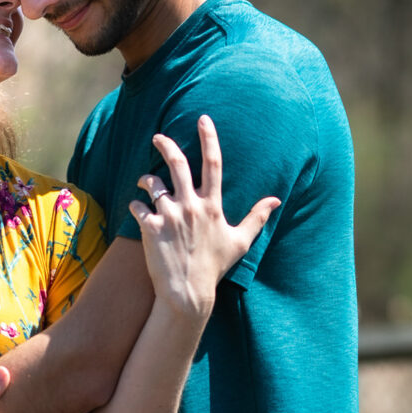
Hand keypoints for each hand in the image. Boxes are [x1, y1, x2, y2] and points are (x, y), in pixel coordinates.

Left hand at [128, 115, 279, 317]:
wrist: (187, 293)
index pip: (213, 163)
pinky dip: (135, 204)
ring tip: (145, 181)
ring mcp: (169, 216)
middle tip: (158, 137)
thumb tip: (276, 201)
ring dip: (147, 179)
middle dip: (166, 145)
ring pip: (153, 183)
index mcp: (212, 206)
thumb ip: (257, 217)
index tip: (203, 119)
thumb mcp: (240, 242)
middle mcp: (191, 206)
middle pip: (177, 164)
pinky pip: (137, 206)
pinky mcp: (150, 228)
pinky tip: (136, 208)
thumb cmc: (214, 268)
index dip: (209, 138)